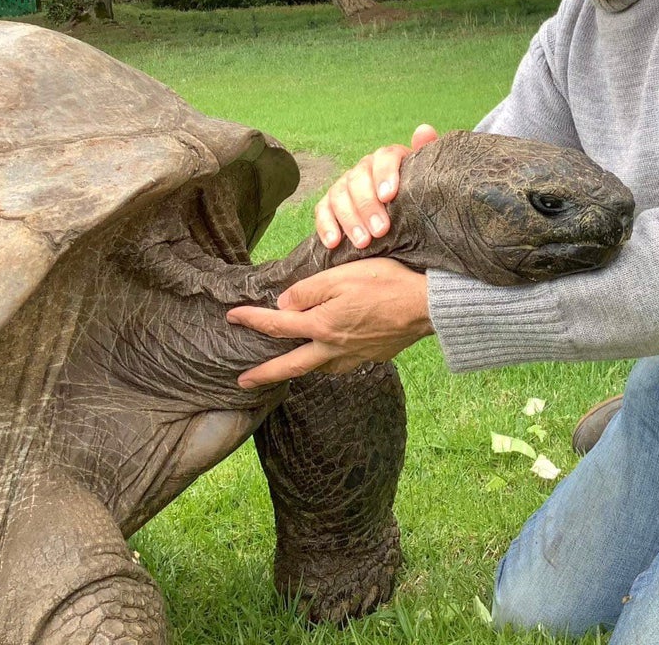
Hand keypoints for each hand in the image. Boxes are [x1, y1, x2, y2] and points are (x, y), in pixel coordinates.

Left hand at [226, 258, 432, 387]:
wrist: (426, 307)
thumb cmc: (386, 284)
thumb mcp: (342, 276)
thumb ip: (308, 290)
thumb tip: (285, 305)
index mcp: (322, 325)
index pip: (278, 325)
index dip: (251, 319)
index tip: (232, 317)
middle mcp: (333, 348)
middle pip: (290, 366)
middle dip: (263, 374)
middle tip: (242, 381)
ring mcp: (353, 356)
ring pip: (317, 368)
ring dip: (298, 369)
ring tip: (288, 366)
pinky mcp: (371, 357)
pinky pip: (340, 364)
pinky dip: (326, 363)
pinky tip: (330, 356)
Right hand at [316, 123, 438, 248]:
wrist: (403, 209)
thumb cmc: (417, 192)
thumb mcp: (426, 175)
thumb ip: (427, 154)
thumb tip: (424, 130)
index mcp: (388, 158)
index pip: (385, 157)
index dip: (385, 174)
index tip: (389, 196)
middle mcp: (364, 168)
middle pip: (358, 179)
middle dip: (367, 205)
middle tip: (381, 230)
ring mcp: (345, 185)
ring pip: (339, 195)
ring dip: (349, 219)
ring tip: (363, 242)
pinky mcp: (330, 204)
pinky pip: (322, 210)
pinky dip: (326, 225)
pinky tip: (333, 243)